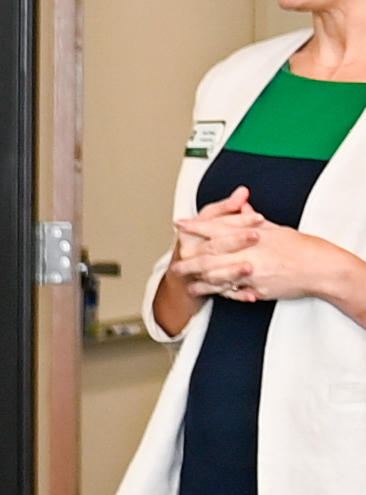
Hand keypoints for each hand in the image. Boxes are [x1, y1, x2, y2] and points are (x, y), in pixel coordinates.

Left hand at [176, 191, 359, 305]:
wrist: (321, 268)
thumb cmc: (302, 248)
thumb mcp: (276, 229)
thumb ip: (252, 220)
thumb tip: (240, 205)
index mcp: (254, 234)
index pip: (219, 227)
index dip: (197, 225)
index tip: (180, 224)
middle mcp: (251, 252)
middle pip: (212, 252)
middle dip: (191, 256)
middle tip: (175, 259)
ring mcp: (253, 271)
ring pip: (217, 273)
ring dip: (198, 275)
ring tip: (182, 275)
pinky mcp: (258, 287)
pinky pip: (231, 290)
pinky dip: (214, 289)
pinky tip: (201, 289)